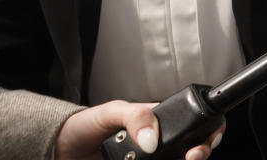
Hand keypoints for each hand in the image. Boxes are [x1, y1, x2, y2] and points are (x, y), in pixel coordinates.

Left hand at [56, 100, 223, 159]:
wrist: (60, 151)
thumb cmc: (85, 126)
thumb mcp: (112, 111)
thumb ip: (136, 116)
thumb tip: (153, 137)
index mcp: (159, 121)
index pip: (192, 123)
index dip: (207, 131)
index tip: (205, 140)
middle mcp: (159, 143)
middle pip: (193, 150)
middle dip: (201, 153)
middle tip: (193, 156)